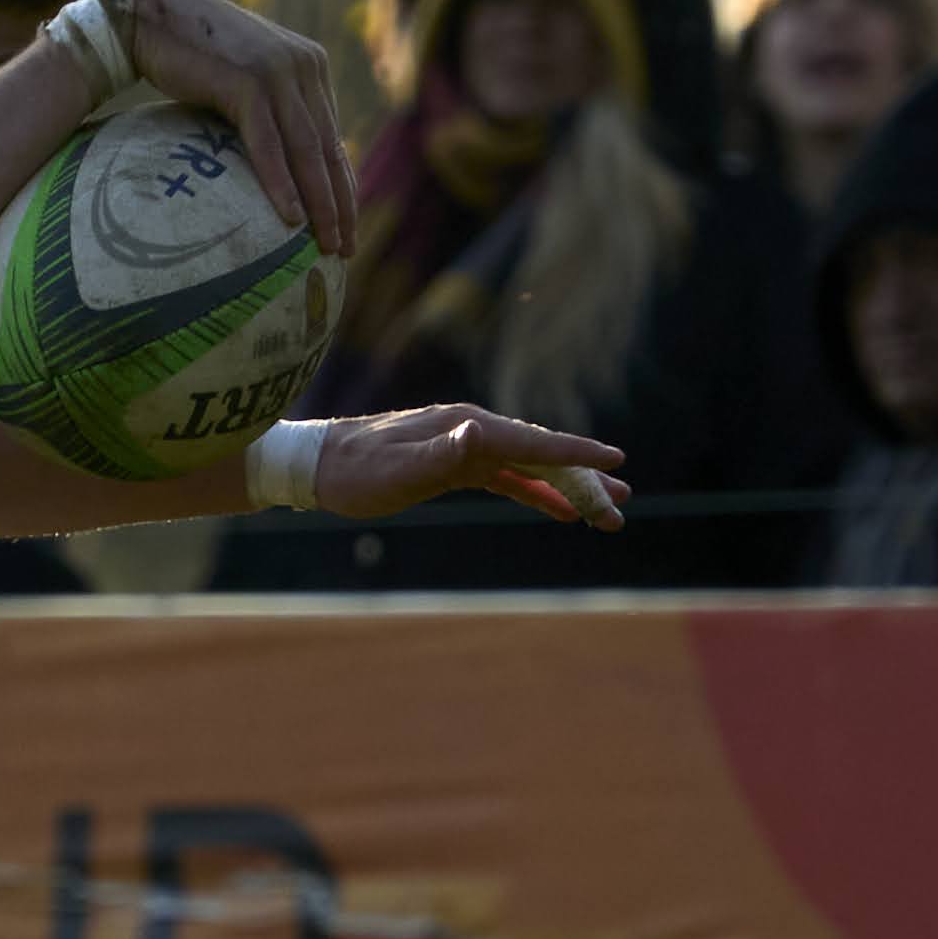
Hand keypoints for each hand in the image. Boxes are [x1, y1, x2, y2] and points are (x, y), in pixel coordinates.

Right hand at [103, 0, 357, 258]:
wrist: (150, 15)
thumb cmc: (188, 56)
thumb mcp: (241, 81)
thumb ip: (267, 110)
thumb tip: (274, 165)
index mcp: (310, 66)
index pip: (332, 138)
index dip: (342, 187)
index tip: (346, 227)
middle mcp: (304, 66)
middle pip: (328, 149)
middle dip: (340, 204)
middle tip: (345, 251)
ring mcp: (278, 71)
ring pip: (307, 149)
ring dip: (319, 203)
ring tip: (325, 245)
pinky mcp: (248, 81)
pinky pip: (270, 143)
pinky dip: (281, 183)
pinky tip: (289, 219)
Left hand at [312, 406, 629, 527]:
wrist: (315, 466)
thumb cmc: (354, 472)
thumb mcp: (397, 467)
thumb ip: (441, 451)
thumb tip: (479, 431)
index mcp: (466, 427)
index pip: (533, 442)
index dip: (576, 454)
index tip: (616, 462)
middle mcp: (472, 430)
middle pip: (541, 456)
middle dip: (584, 481)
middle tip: (622, 508)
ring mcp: (466, 445)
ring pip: (530, 468)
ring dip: (568, 489)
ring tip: (608, 511)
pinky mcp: (456, 465)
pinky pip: (508, 479)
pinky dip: (537, 493)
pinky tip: (560, 510)